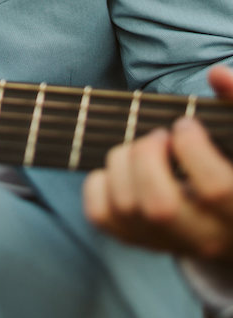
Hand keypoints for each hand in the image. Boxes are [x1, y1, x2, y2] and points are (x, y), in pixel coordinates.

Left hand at [84, 66, 232, 263]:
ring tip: (140, 147)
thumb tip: (216, 74)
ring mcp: (168, 243)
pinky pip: (101, 216)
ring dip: (121, 163)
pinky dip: (98, 184)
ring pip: (127, 208)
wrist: (228, 217)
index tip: (184, 126)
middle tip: (156, 137)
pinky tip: (120, 168)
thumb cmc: (232, 163)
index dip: (193, 148)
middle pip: (160, 206)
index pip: (215, 189)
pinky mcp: (138, 240)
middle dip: (147, 159)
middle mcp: (208, 237)